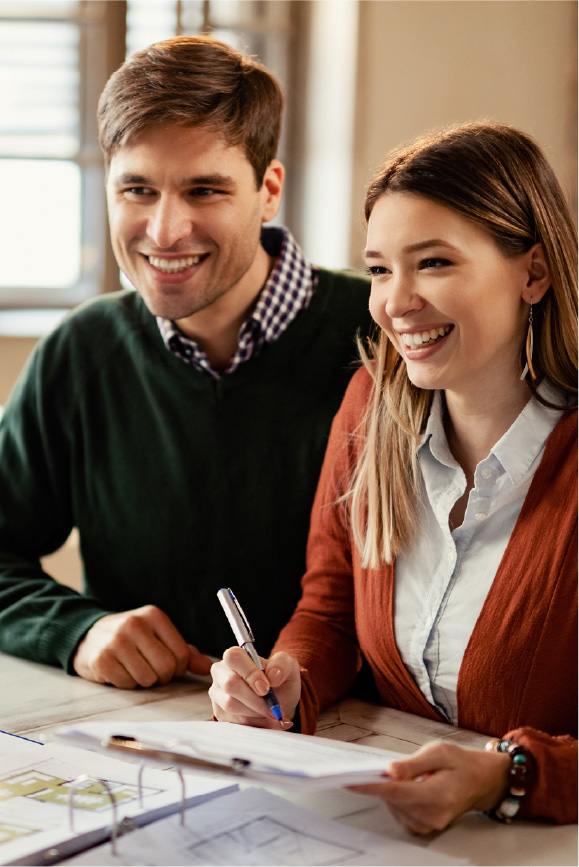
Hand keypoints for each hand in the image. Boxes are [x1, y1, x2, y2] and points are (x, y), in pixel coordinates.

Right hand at [72, 605, 212, 688]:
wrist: (89, 637)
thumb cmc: (132, 639)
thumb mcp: (158, 637)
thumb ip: (185, 651)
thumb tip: (210, 668)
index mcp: (154, 616)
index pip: (181, 654)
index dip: (178, 668)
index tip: (168, 666)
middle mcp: (135, 624)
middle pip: (166, 667)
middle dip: (162, 677)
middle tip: (151, 672)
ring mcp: (116, 641)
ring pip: (147, 679)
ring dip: (144, 682)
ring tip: (134, 669)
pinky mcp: (102, 659)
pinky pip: (127, 684)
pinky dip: (127, 684)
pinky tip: (120, 671)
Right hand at [209, 647, 300, 728]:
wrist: (279, 701)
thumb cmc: (279, 680)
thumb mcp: (288, 667)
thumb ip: (282, 664)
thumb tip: (273, 675)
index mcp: (235, 656)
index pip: (234, 658)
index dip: (250, 673)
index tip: (266, 689)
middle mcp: (222, 673)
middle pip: (230, 684)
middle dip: (255, 700)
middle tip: (272, 708)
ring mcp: (218, 694)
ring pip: (231, 705)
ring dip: (256, 713)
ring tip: (272, 714)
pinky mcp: (220, 713)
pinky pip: (234, 721)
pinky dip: (256, 724)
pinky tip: (268, 722)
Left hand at [350, 740, 510, 834]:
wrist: (480, 781)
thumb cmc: (460, 764)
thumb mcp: (438, 751)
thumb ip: (412, 763)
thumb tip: (390, 772)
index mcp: (438, 795)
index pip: (396, 792)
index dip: (371, 786)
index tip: (351, 782)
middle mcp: (433, 815)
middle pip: (393, 800)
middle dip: (384, 783)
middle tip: (389, 766)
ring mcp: (429, 824)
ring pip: (394, 807)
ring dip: (393, 791)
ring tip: (411, 776)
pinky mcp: (424, 828)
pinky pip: (400, 813)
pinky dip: (398, 800)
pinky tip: (410, 788)